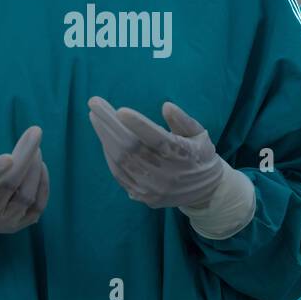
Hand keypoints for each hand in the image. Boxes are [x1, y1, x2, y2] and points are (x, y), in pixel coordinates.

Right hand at [0, 126, 49, 233]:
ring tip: (36, 147)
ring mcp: (5, 223)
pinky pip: (38, 206)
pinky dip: (42, 183)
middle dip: (24, 157)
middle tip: (35, 132)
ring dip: (34, 168)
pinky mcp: (21, 225)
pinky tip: (39, 164)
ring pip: (27, 196)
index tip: (8, 156)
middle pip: (9, 187)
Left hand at [88, 97, 225, 208]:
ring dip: (104, 137)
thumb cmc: (200, 155)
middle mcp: (167, 173)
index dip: (138, 125)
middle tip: (94, 103)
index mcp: (183, 155)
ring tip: (95, 116)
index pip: (157, 139)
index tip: (120, 110)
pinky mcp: (143, 196)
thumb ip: (183, 121)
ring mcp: (153, 187)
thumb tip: (166, 106)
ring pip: (121, 161)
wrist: (206, 192)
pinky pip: (119, 174)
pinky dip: (109, 154)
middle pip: (131, 148)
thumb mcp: (200, 134)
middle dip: (109, 124)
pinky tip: (104, 136)